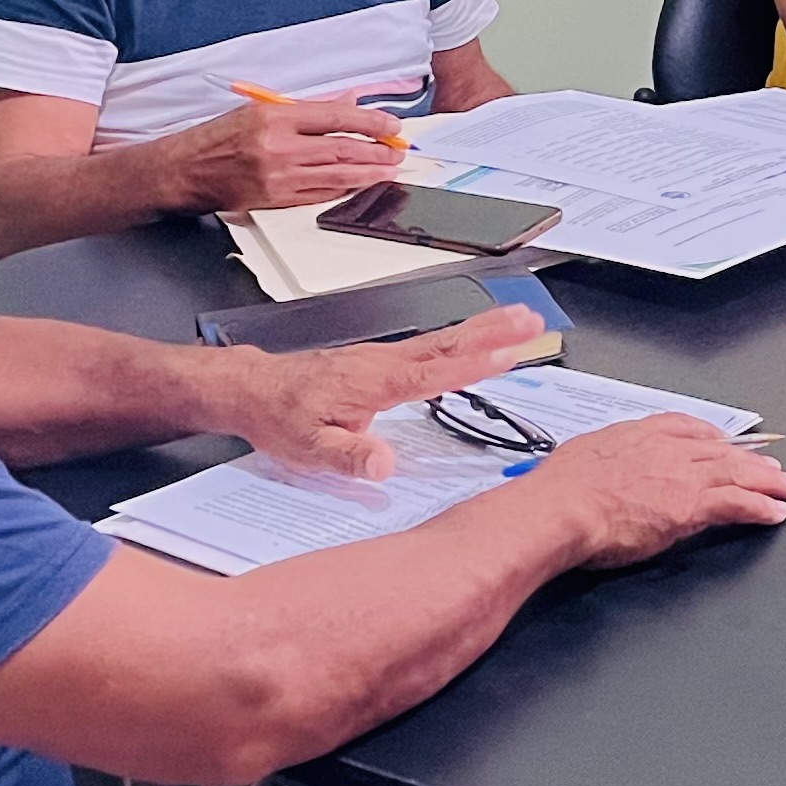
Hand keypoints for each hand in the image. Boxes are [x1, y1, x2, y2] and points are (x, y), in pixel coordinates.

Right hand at [170, 98, 412, 212]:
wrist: (184, 171)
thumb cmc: (218, 137)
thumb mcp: (260, 110)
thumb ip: (306, 109)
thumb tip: (347, 104)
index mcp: (275, 118)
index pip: (336, 118)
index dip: (370, 122)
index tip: (391, 126)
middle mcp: (278, 147)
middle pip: (341, 150)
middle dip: (377, 152)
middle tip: (398, 152)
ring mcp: (277, 177)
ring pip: (336, 176)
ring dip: (368, 174)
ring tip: (389, 170)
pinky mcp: (275, 199)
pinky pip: (319, 195)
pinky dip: (343, 190)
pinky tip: (359, 186)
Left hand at [207, 308, 553, 476]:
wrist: (252, 388)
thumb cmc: (280, 416)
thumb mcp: (308, 448)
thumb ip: (349, 456)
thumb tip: (385, 466)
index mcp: (372, 384)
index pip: (432, 373)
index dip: (472, 366)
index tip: (509, 354)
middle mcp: (381, 363)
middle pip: (447, 344)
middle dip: (493, 331)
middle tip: (532, 321)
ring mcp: (381, 358)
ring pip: (440, 340)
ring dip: (483, 329)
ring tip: (519, 320)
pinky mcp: (379, 360)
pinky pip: (427, 346)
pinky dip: (458, 338)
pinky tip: (474, 338)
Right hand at [505, 415, 785, 568]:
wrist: (560, 508)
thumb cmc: (557, 492)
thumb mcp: (580, 458)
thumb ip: (602, 462)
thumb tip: (600, 474)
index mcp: (635, 434)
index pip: (683, 427)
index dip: (709, 436)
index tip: (721, 441)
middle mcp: (665, 449)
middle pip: (718, 449)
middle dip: (748, 458)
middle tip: (771, 465)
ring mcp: (681, 475)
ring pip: (736, 472)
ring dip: (766, 480)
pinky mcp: (691, 505)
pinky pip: (737, 502)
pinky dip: (760, 506)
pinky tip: (775, 512)